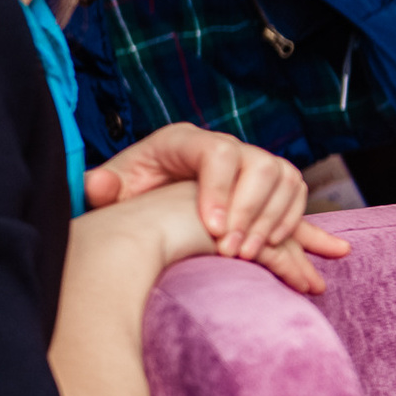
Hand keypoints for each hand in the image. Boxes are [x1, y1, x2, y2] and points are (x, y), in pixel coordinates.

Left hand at [87, 122, 347, 266]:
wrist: (153, 192)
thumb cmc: (134, 191)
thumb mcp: (113, 188)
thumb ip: (103, 187)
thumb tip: (98, 185)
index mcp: (183, 141)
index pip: (218, 153)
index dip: (221, 190)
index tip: (213, 231)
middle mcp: (225, 145)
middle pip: (260, 164)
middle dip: (250, 211)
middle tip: (232, 251)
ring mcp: (252, 161)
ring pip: (285, 177)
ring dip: (273, 219)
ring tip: (249, 254)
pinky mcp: (270, 181)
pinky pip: (296, 192)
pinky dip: (291, 219)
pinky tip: (274, 245)